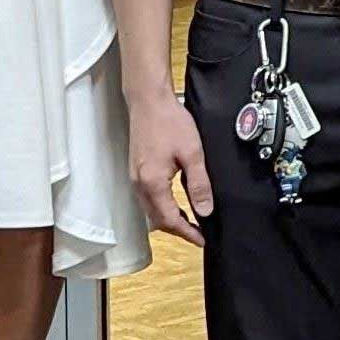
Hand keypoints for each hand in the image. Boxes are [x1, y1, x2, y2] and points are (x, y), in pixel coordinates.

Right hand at [128, 88, 215, 244]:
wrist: (149, 100)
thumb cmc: (169, 121)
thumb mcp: (192, 152)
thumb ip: (199, 184)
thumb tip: (205, 210)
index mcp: (152, 183)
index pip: (169, 220)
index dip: (187, 233)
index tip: (202, 239)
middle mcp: (139, 184)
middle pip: (157, 220)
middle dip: (178, 230)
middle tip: (198, 233)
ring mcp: (135, 178)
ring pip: (151, 211)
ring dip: (169, 219)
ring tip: (190, 222)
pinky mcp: (136, 170)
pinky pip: (148, 199)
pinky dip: (162, 207)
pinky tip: (174, 203)